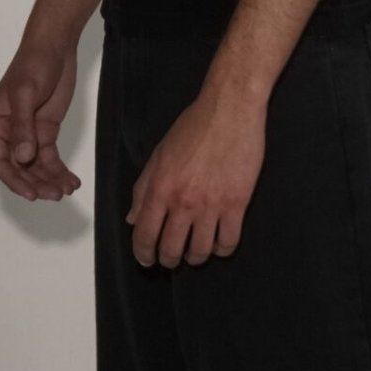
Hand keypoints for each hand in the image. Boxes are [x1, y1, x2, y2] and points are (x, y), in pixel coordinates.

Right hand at [0, 34, 81, 200]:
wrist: (54, 47)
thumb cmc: (32, 65)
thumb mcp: (25, 94)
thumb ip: (23, 127)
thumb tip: (22, 158)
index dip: (14, 180)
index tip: (32, 193)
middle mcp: (10, 133)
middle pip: (19, 169)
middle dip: (36, 183)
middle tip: (55, 194)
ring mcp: (29, 134)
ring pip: (36, 167)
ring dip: (49, 180)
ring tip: (66, 189)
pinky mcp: (46, 132)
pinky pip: (51, 158)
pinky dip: (60, 170)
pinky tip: (72, 181)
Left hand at [128, 85, 264, 266]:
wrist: (230, 110)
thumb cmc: (194, 126)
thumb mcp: (160, 154)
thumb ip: (143, 188)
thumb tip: (133, 218)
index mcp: (160, 188)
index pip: (144, 234)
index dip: (143, 253)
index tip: (146, 259)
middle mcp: (183, 201)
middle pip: (171, 249)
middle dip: (168, 260)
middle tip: (171, 259)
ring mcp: (211, 205)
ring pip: (200, 251)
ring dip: (195, 258)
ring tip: (195, 253)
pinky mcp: (237, 203)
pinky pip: (228, 241)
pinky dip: (222, 250)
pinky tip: (219, 244)